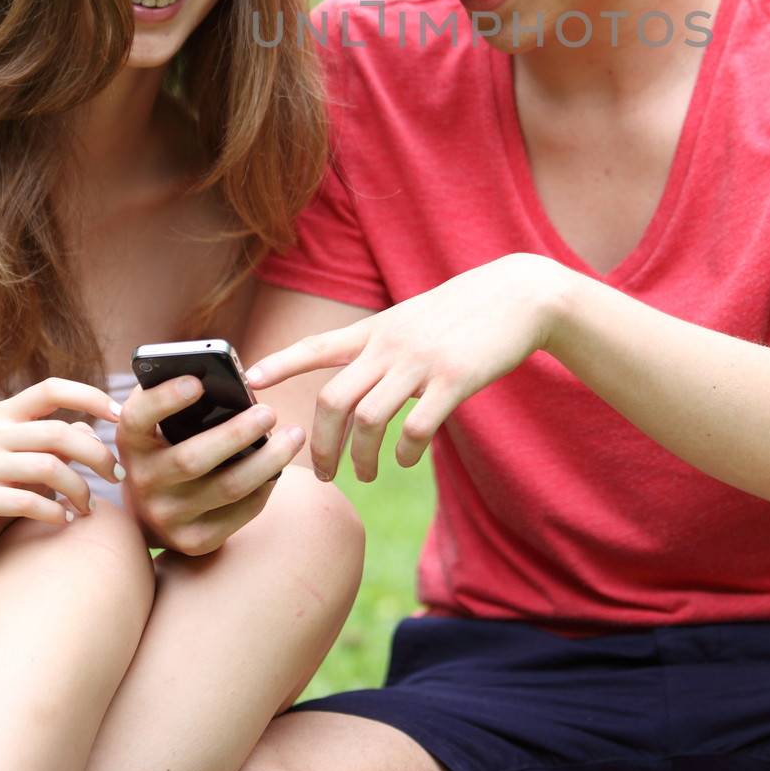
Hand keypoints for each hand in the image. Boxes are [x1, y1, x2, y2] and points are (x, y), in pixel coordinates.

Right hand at [0, 379, 125, 574]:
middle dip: (98, 455)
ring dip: (80, 489)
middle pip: (60, 432)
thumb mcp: (26, 462)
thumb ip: (56, 443)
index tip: (120, 414)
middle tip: (118, 476)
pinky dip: (54, 511)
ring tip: (88, 507)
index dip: (90, 396)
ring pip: (49, 467)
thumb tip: (92, 428)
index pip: (51, 389)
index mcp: (4, 415)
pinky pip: (27, 501)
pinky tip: (63, 520)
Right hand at [115, 375, 306, 555]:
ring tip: (294, 436)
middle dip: (236, 434)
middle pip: (192, 459)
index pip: (139, 417)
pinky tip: (279, 469)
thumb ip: (180, 400)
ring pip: (226, 488)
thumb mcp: (160, 424)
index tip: (198, 381)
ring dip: (267, 461)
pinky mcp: (193, 541)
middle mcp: (142, 480)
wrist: (151, 514)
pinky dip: (264, 488)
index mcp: (131, 441)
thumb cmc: (168, 448)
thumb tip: (226, 378)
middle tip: (270, 413)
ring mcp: (166, 516)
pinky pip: (239, 514)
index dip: (166, 399)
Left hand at [246, 253, 569, 481]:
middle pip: (334, 400)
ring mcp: (422, 362)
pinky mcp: (455, 380)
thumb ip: (381, 350)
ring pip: (370, 419)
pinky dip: (405, 451)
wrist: (518, 296)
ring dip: (362, 457)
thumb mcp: (412, 321)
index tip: (250, 380)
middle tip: (322, 472)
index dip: (282, 363)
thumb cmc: (462, 313)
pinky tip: (406, 458)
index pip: (317, 346)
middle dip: (321, 444)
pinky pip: (417, 427)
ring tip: (365, 474)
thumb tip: (358, 395)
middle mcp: (391, 345)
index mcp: (377, 330)